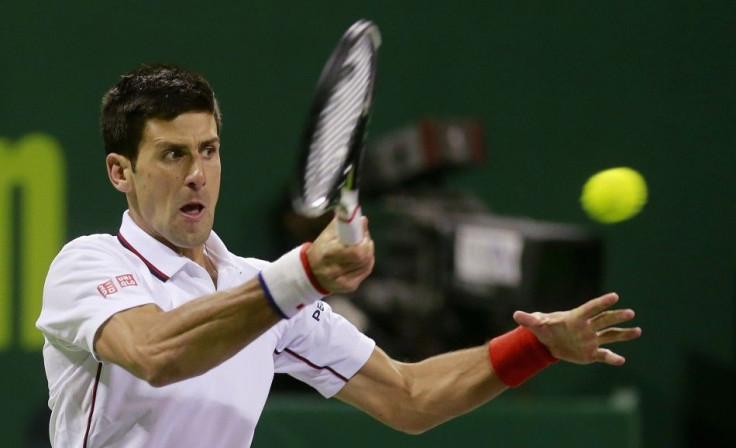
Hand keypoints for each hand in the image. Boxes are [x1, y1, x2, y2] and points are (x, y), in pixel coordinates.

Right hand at [306, 217, 374, 292]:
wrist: (311, 273)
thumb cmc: (321, 249)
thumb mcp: (327, 235)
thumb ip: (344, 225)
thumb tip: (362, 220)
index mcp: (328, 254)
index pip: (356, 251)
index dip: (363, 241)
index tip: (363, 234)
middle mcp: (334, 270)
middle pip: (364, 258)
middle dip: (367, 245)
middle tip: (365, 238)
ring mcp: (343, 281)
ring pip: (367, 264)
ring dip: (368, 253)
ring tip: (361, 247)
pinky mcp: (349, 286)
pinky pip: (366, 271)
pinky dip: (366, 262)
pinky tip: (360, 258)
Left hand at [513, 293, 641, 365]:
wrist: (549, 344)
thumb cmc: (544, 329)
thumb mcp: (536, 325)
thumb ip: (529, 319)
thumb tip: (516, 314)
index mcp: (575, 318)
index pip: (590, 308)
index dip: (601, 303)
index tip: (615, 296)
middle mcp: (587, 327)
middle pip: (604, 320)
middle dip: (616, 317)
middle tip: (630, 313)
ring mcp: (591, 340)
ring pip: (610, 336)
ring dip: (623, 334)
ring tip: (637, 331)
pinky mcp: (591, 353)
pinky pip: (604, 355)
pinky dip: (612, 358)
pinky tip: (620, 360)